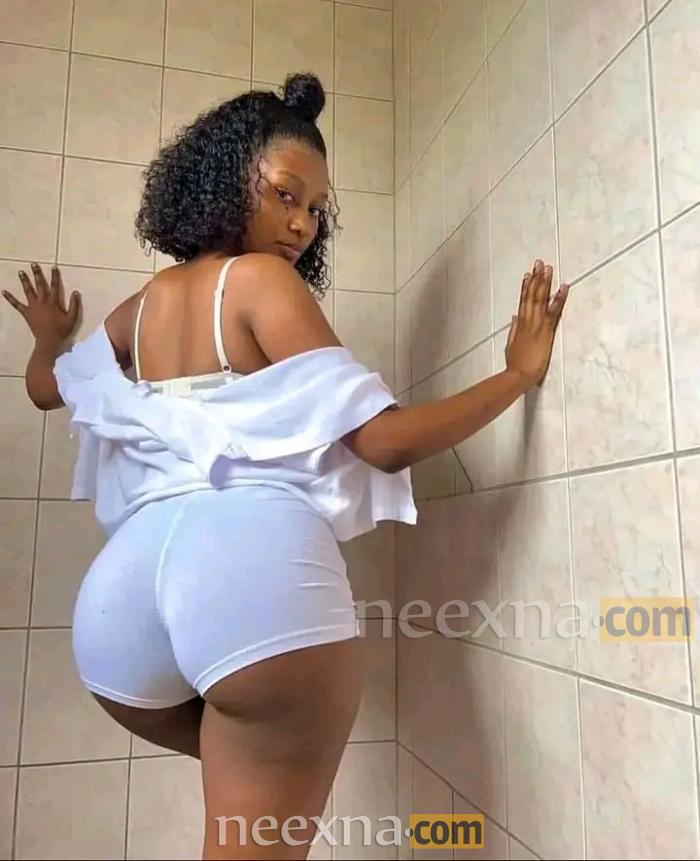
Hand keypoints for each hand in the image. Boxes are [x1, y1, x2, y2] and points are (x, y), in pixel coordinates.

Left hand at [2, 263, 80, 346]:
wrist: (49, 341)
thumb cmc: (61, 330)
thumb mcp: (72, 318)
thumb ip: (74, 305)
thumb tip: (75, 292)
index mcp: (53, 302)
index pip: (55, 286)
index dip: (54, 276)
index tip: (53, 267)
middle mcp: (42, 301)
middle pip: (40, 285)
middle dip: (37, 274)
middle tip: (33, 264)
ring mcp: (33, 306)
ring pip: (28, 291)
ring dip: (25, 281)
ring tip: (21, 272)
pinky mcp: (26, 313)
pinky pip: (16, 304)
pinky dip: (10, 298)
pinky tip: (4, 292)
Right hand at [505, 259, 568, 388]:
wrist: (519, 375)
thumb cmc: (515, 364)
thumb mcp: (511, 344)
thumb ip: (514, 329)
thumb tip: (515, 317)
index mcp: (520, 325)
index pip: (523, 301)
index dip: (526, 287)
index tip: (528, 274)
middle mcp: (527, 321)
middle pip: (532, 296)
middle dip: (536, 278)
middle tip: (539, 263)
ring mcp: (537, 325)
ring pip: (540, 299)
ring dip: (545, 283)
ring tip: (548, 268)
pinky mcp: (545, 331)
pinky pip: (553, 311)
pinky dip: (559, 298)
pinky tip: (564, 286)